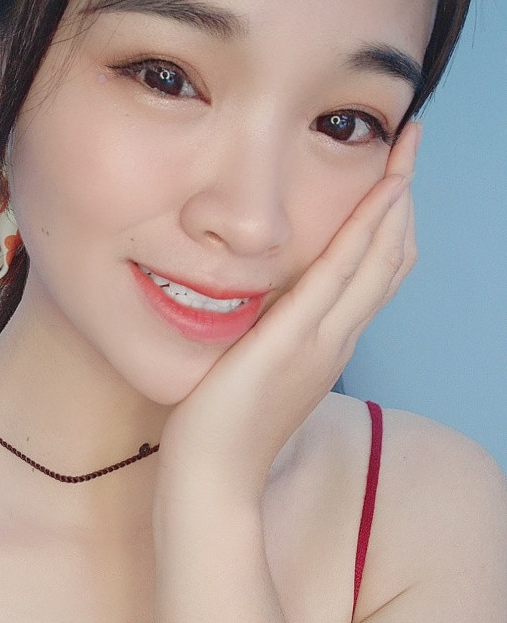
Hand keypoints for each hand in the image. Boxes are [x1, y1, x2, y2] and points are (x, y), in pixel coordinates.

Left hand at [155, 121, 420, 504]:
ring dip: (394, 201)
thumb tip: (264, 308)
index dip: (391, 223)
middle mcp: (337, 339)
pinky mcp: (292, 342)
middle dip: (403, 196)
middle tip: (411, 142)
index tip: (393, 176)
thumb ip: (270, 339)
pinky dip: (364, 232)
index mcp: (328, 345)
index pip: (374, 274)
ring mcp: (320, 341)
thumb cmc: (222, 431)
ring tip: (404, 150)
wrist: (211, 481)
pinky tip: (379, 194)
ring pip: (376, 260)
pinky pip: (337, 276)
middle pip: (389, 259)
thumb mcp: (256, 373)